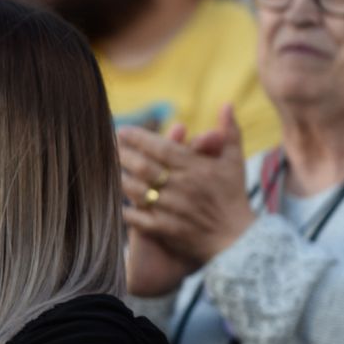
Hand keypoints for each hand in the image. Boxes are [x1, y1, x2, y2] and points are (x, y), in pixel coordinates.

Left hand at [119, 106, 255, 267]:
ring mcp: (171, 209)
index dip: (139, 138)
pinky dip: (124, 210)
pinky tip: (112, 202)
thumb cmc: (233, 197)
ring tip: (105, 169)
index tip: (122, 130)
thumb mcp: (235, 162)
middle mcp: (181, 187)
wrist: (238, 239)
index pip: (162, 148)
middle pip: (144, 167)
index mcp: (195, 168)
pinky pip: (138, 219)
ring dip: (119, 179)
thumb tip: (227, 104)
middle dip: (122, 155)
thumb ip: (229, 132)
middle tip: (106, 147)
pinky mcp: (165, 230)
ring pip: (137, 191)